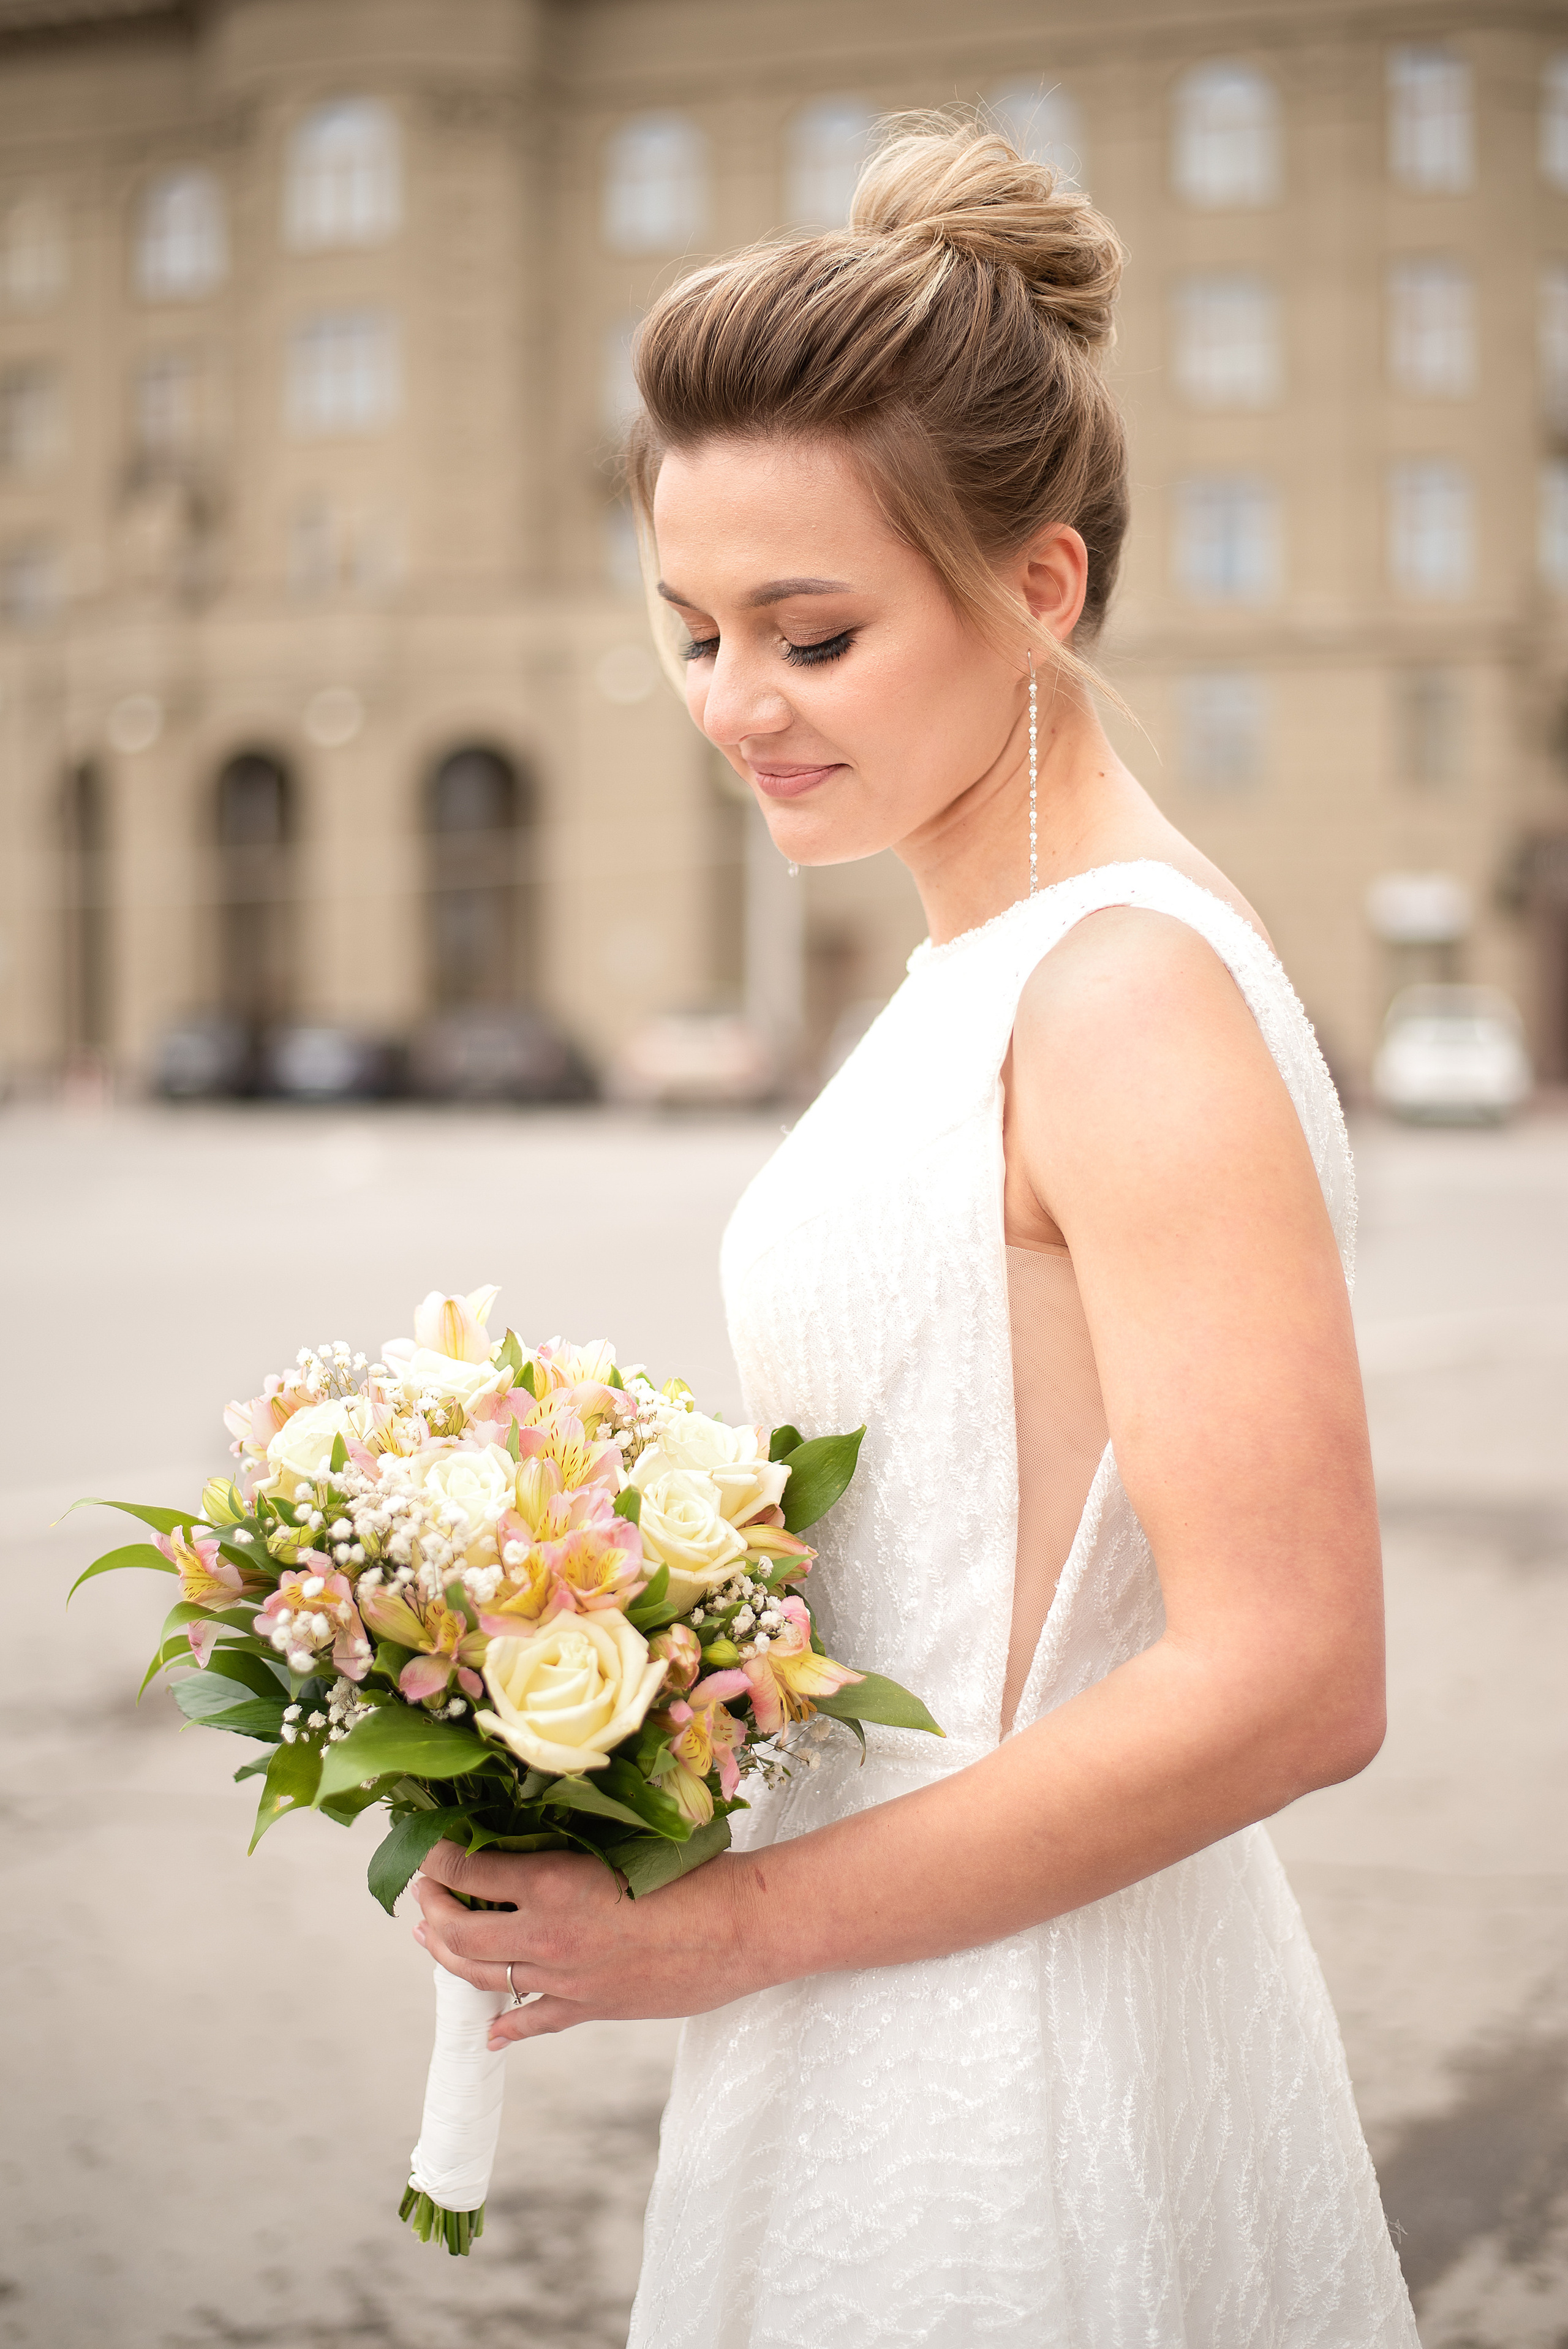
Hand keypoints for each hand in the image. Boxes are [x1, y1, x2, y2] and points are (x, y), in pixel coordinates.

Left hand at [411, 1840, 760, 2047]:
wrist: (740, 1926)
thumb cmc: (692, 1869)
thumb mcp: (621, 1840)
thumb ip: (572, 1843)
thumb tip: (534, 1836)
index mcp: (551, 1882)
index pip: (469, 1872)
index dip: (439, 1860)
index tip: (428, 1849)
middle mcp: (547, 1934)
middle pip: (461, 1933)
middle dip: (431, 1912)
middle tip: (422, 1894)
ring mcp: (566, 1979)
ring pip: (486, 1977)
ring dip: (450, 1958)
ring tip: (430, 1941)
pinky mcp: (591, 2007)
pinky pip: (535, 2022)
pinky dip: (507, 2028)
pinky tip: (489, 2035)